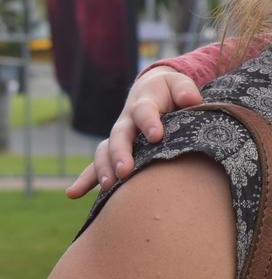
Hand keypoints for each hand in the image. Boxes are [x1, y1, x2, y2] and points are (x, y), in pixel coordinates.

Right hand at [65, 67, 202, 198]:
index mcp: (144, 104)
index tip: (156, 136)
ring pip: (105, 151)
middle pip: (119, 135)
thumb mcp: (179, 84)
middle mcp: (127, 121)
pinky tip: (73, 193)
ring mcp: (118, 136)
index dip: (149, 122)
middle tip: (125, 171)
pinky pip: (96, 164)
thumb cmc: (170, 90)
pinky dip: (85, 179)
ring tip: (108, 185)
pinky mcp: (113, 150)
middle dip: (120, 153)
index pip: (144, 111)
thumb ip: (185, 90)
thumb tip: (190, 100)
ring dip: (103, 168)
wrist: (151, 90)